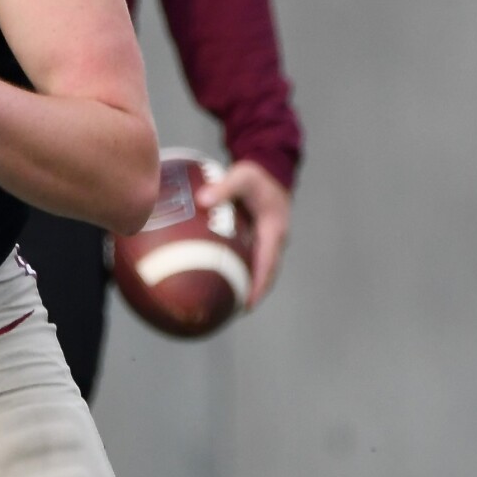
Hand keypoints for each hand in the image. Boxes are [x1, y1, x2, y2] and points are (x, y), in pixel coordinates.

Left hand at [201, 158, 290, 310]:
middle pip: (266, 273)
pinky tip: (222, 276)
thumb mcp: (241, 176)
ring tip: (229, 302)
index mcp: (274, 230)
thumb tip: (201, 200)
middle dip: (254, 292)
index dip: (259, 285)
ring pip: (261, 268)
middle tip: (235, 310)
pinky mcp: (261, 236)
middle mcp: (274, 239)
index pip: (267, 264)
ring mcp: (269, 239)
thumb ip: (223, 188)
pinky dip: (242, 269)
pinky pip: (252, 258)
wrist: (271, 166)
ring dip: (249, 284)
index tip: (248, 305)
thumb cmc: (256, 174)